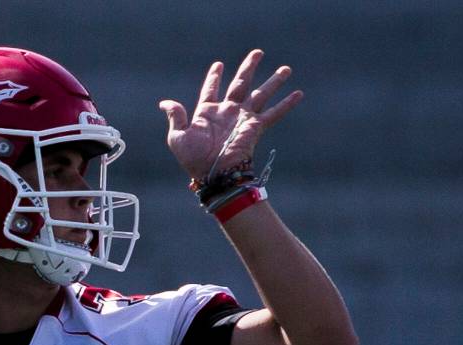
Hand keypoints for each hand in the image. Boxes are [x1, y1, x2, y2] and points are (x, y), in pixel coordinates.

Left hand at [158, 49, 302, 180]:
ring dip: (274, 81)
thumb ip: (176, 116)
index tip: (218, 65)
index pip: (211, 89)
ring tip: (286, 68)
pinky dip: (286, 104)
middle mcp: (227, 112)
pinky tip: (298, 93)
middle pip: (240, 83)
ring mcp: (243, 118)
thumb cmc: (193, 159)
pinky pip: (273, 113)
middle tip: (258, 53)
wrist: (213, 174)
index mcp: (207, 112)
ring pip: (261, 93)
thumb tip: (164, 103)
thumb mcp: (178, 137)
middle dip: (249, 68)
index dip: (214, 76)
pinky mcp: (255, 127)